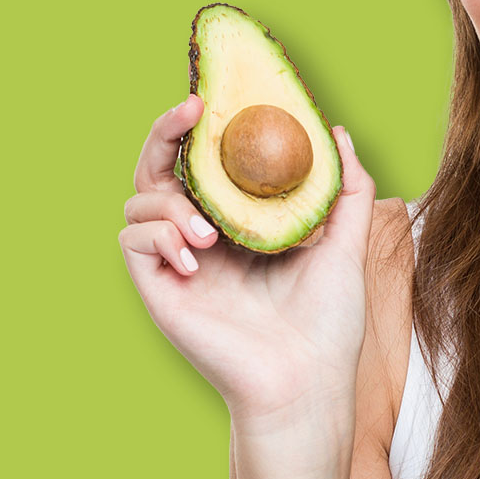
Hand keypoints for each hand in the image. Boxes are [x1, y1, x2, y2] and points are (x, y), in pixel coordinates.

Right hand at [119, 95, 376, 425]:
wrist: (308, 380)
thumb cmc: (329, 321)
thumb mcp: (346, 242)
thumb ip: (346, 188)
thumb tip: (337, 132)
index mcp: (242, 224)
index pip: (207, 164)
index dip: (202, 129)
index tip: (214, 97)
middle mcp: (204, 237)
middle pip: (161, 170)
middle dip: (164, 134)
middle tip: (187, 112)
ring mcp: (179, 262)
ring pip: (139, 201)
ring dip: (169, 201)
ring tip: (210, 233)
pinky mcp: (161, 289)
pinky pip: (133, 241)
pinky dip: (158, 236)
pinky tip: (197, 256)